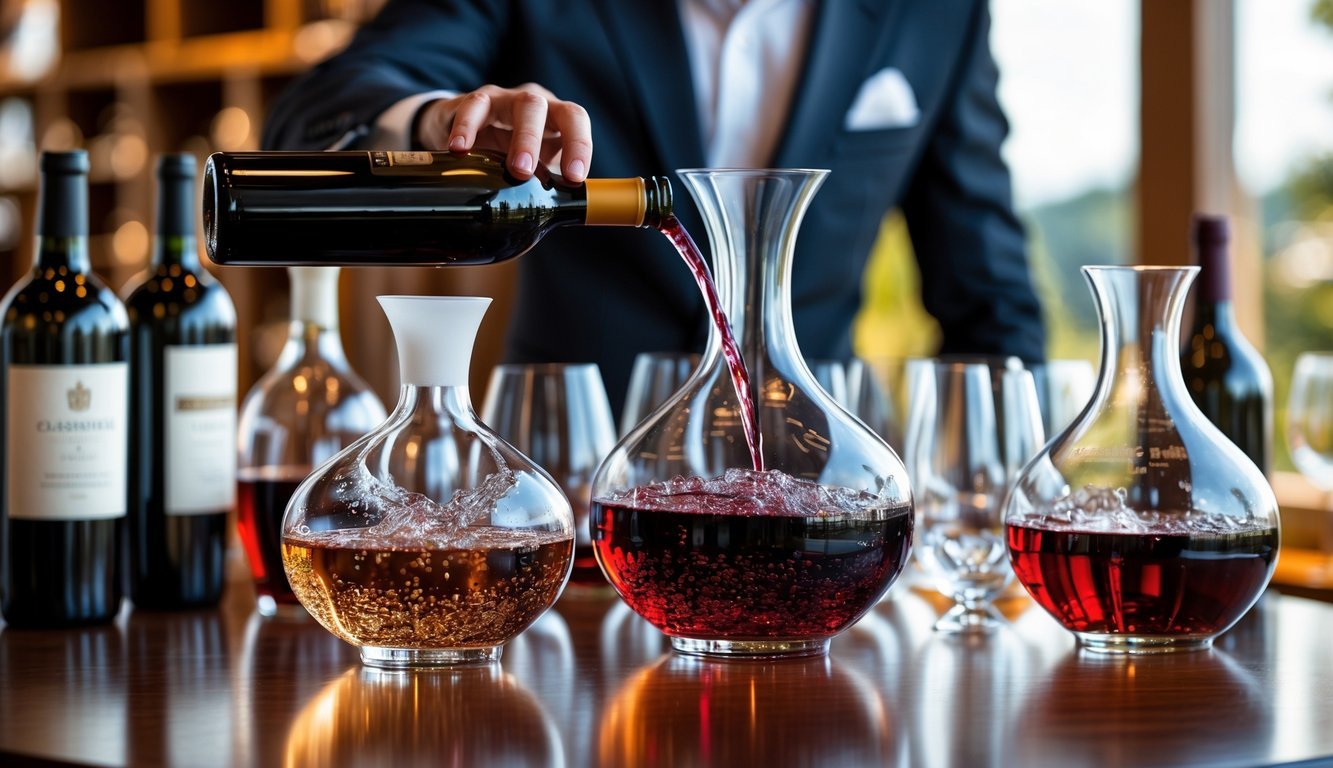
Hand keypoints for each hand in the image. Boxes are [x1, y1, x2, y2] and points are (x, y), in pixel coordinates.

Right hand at [415, 83, 592, 182]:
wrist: (464, 130)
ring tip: (512, 168)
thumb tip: (556, 221)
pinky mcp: (476, 100)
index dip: (579, 145)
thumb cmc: (509, 152)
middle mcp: (535, 103)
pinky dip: (467, 126)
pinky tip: (460, 149)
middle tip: (526, 172)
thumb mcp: (532, 168)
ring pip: (521, 104)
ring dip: (519, 136)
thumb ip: (546, 188)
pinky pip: (474, 106)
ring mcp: (506, 98)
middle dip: (538, 140)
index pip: (575, 120)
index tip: (574, 177)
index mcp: (555, 118)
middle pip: (544, 109)